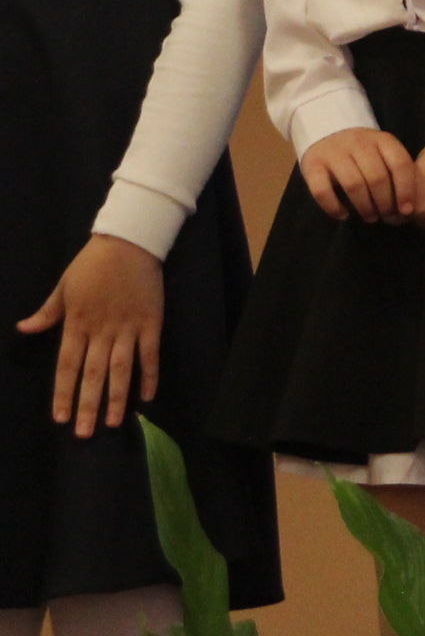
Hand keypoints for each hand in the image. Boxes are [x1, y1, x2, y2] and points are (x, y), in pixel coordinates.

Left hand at [14, 235, 163, 436]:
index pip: (66, 365)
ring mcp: (128, 327)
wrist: (129, 242)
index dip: (63, 392)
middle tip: (85, 433)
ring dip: (118, 397)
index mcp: (76, 323)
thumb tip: (23, 330)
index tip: (59, 418)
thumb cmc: (91, 265)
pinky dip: (149, 375)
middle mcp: (101, 330)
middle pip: (93, 373)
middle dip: (89, 404)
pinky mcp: (151, 322)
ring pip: (121, 368)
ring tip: (115, 423)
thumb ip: (46, 313)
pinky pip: (150, 353)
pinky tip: (147, 396)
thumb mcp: (62, 287)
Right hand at [299, 126, 418, 223]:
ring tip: (370, 217)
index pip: (400, 164)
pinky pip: (322, 190)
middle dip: (385, 202)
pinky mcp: (312, 165)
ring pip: (353, 184)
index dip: (406, 189)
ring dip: (364, 206)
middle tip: (386, 216)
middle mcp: (359, 143)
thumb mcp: (381, 150)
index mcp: (382, 139)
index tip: (406, 210)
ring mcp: (334, 153)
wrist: (326, 130)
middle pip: (377, 177)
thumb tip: (406, 206)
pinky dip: (334, 207)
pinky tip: (343, 215)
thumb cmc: (362, 149)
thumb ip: (392, 170)